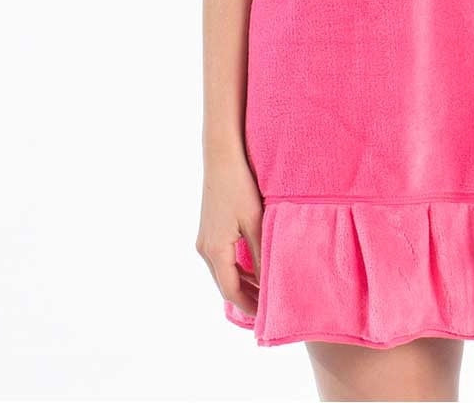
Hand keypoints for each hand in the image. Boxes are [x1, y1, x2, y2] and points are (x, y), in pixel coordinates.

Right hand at [196, 148, 262, 317]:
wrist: (222, 158)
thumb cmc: (239, 187)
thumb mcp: (254, 222)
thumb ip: (261, 254)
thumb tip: (269, 282)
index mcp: (215, 251)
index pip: (231, 291)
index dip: (249, 305)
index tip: (265, 316)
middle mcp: (204, 249)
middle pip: (225, 284)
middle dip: (245, 298)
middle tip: (267, 309)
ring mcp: (204, 240)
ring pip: (222, 272)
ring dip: (242, 283)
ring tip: (263, 292)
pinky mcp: (208, 231)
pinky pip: (221, 259)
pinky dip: (236, 269)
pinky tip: (252, 268)